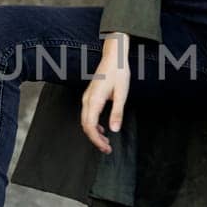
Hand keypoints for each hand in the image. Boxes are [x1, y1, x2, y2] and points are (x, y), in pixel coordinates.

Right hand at [81, 34, 131, 152]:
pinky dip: (93, 125)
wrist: (113, 56)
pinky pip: (87, 114)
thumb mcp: (122, 94)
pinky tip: (102, 129)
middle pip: (86, 125)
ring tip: (106, 142)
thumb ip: (117, 112)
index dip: (96, 140)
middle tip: (107, 149)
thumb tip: (114, 130)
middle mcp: (87, 99)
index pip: (90, 126)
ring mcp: (87, 97)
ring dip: (94, 133)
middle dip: (95, 139)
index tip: (106, 148)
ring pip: (85, 121)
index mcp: (94, 100)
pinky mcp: (89, 96)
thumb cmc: (119, 73)